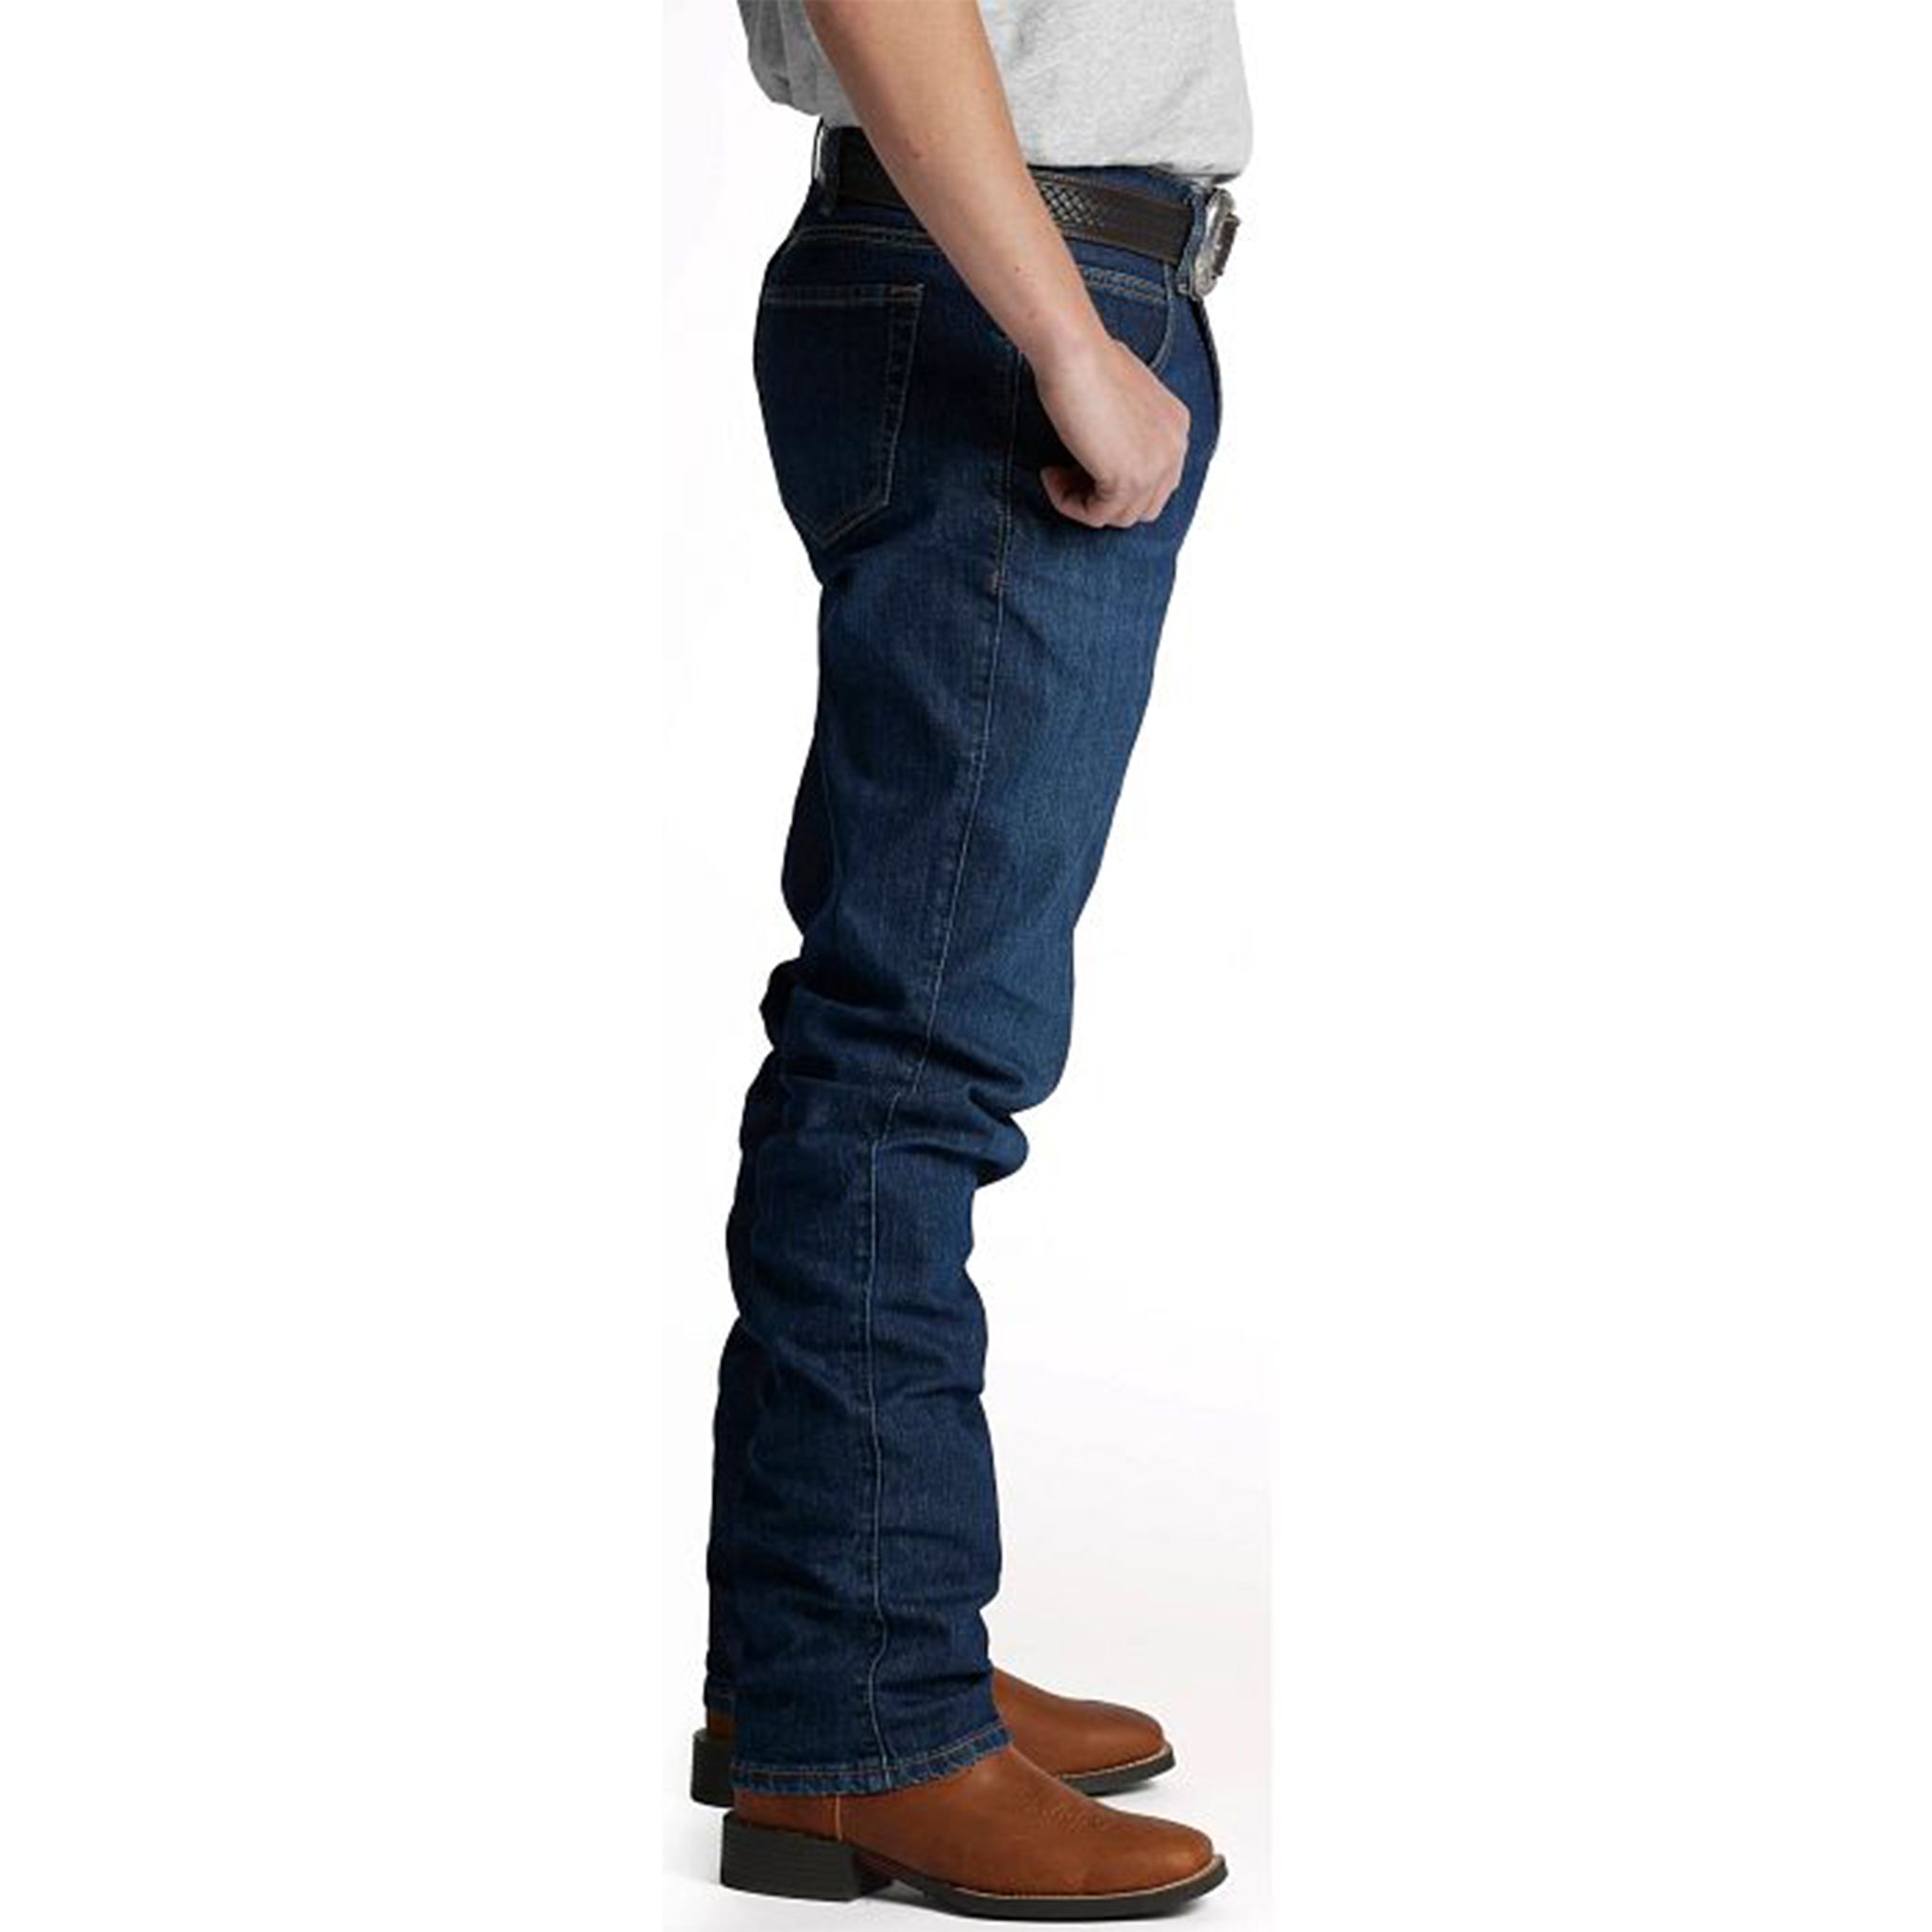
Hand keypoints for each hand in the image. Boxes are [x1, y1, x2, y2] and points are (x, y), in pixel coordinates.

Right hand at [1032, 329, 1190, 527]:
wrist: (1074, 352)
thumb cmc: (1087, 361)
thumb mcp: (1120, 399)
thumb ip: (1127, 432)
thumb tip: (1106, 456)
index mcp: (1176, 427)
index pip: (1156, 484)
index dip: (1117, 484)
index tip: (1082, 467)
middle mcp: (1173, 449)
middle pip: (1142, 507)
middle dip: (1104, 499)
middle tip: (1068, 475)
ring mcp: (1155, 467)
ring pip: (1119, 517)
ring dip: (1082, 502)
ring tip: (1056, 473)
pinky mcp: (1128, 480)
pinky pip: (1096, 516)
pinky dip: (1068, 503)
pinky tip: (1051, 475)